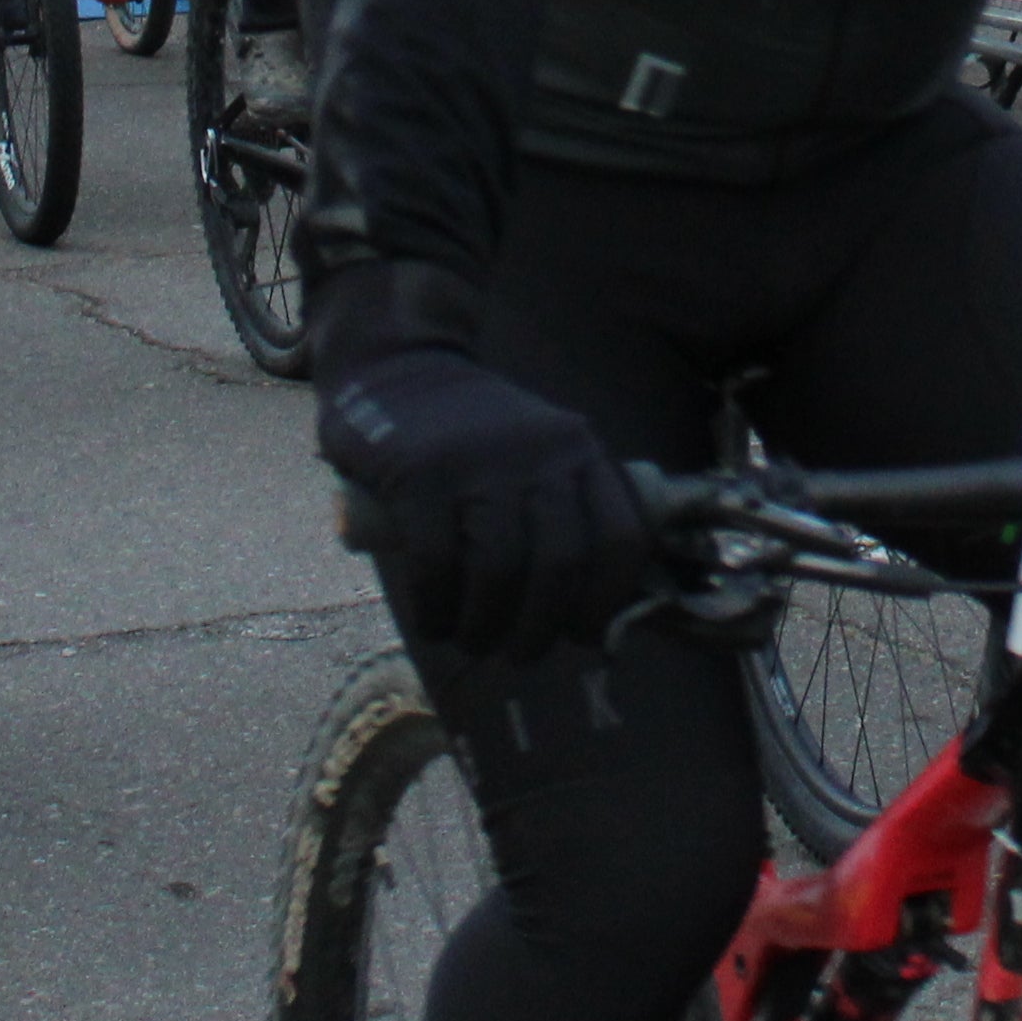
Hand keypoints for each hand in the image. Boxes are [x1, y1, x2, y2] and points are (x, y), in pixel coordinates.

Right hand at [317, 340, 650, 657]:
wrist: (399, 367)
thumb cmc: (476, 434)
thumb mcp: (542, 452)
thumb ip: (569, 508)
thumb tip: (592, 613)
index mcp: (581, 450)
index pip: (622, 535)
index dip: (609, 599)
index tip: (584, 633)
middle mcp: (541, 452)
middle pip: (561, 564)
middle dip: (542, 627)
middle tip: (521, 653)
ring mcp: (479, 461)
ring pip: (500, 569)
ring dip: (487, 626)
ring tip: (473, 641)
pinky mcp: (419, 474)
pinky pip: (437, 562)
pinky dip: (437, 607)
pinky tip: (433, 620)